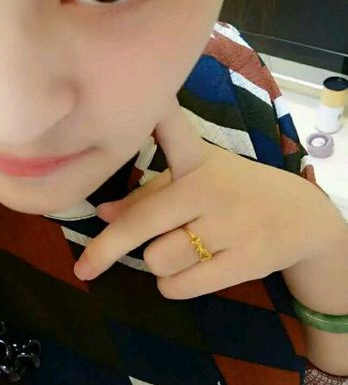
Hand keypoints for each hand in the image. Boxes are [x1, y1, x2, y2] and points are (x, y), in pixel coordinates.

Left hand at [73, 97, 339, 299]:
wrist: (301, 218)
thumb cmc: (232, 193)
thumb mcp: (194, 182)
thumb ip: (146, 197)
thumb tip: (102, 215)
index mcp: (196, 162)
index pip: (175, 132)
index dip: (160, 117)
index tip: (145, 98)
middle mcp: (209, 190)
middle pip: (143, 222)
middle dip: (105, 250)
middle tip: (83, 269)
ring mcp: (228, 227)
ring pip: (158, 259)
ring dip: (156, 263)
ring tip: (177, 250)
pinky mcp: (243, 262)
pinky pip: (180, 285)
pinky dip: (172, 285)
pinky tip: (184, 271)